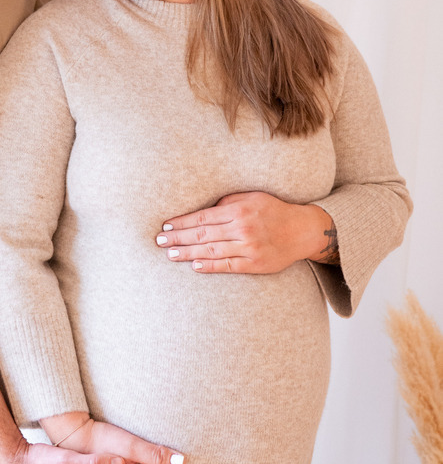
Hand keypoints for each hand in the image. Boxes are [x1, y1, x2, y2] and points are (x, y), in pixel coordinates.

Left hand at [157, 191, 335, 273]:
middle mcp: (242, 228)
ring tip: (170, 254)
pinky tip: (194, 266)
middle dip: (178, 238)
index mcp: (239, 210)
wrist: (303, 230)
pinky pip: (227, 266)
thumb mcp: (252, 197)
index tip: (166, 225)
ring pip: (211, 251)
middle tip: (159, 241)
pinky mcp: (255, 264)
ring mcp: (249, 248)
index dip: (182, 222)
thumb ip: (228, 202)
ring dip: (188, 253)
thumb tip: (205, 210)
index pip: (203, 217)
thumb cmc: (274, 210)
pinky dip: (209, 266)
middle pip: (203, 234)